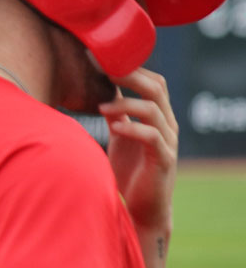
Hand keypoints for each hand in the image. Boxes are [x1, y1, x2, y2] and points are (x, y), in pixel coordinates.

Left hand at [98, 68, 177, 234]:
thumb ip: (116, 113)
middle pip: (157, 87)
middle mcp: (167, 125)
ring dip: (126, 103)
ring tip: (101, 107)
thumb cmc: (130, 171)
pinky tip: (114, 128)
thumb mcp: (120, 136)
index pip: (153, 81)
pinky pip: (152, 137)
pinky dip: (132, 129)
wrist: (141, 209)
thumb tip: (100, 89)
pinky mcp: (163, 161)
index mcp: (157, 116)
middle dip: (130, 75)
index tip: (101, 59)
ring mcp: (168, 142)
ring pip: (154, 109)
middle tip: (103, 69)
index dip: (131, 68)